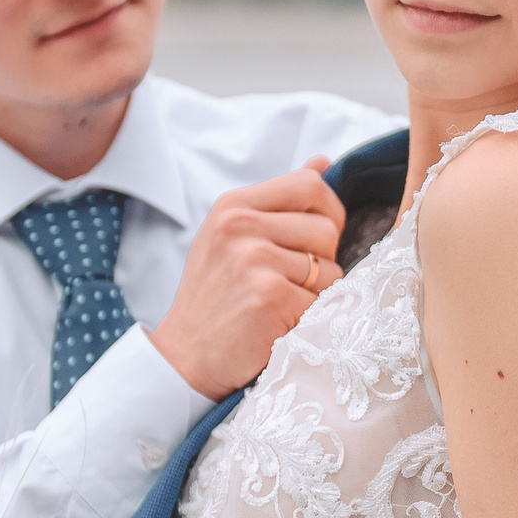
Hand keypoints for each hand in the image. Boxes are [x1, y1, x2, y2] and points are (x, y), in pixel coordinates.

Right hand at [148, 159, 345, 399]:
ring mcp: (255, 260)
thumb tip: (323, 162)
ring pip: (330, 268)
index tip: (317, 238)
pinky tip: (278, 324)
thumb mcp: (233, 235)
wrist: (186, 355)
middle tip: (292, 282)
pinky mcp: (271, 296)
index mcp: (234, 205)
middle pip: (327, 228)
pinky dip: (309, 318)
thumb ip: (280, 201)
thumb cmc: (216, 295)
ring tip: (281, 303)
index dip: (329, 212)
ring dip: (318, 293)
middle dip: (323, 259)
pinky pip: (323, 302)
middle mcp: (241, 225)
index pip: (310, 186)